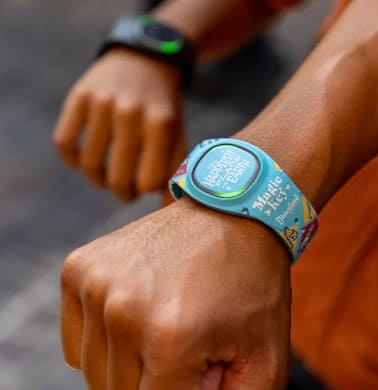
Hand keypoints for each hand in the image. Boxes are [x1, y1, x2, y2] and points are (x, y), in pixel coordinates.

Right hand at [54, 48, 186, 200]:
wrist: (146, 60)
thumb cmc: (165, 109)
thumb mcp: (178, 135)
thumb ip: (175, 172)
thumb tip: (167, 212)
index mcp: (162, 123)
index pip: (148, 182)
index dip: (146, 190)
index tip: (146, 185)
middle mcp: (131, 112)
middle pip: (117, 178)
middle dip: (122, 194)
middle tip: (126, 192)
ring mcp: (102, 103)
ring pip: (88, 165)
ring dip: (97, 180)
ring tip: (106, 178)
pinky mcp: (78, 96)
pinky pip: (64, 143)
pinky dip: (71, 160)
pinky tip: (84, 161)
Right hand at [60, 198, 290, 388]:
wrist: (234, 215)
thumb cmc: (253, 287)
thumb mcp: (265, 360)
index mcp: (170, 339)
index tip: (200, 372)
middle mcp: (122, 312)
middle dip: (160, 385)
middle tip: (192, 351)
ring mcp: (95, 286)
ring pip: (95, 373)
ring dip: (131, 367)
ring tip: (170, 329)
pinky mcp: (79, 270)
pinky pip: (78, 342)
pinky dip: (106, 343)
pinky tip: (141, 315)